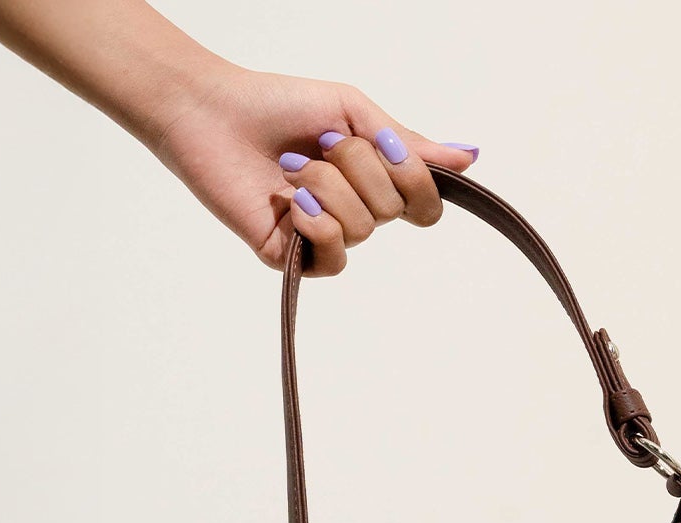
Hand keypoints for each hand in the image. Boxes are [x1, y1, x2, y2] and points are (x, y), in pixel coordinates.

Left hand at [151, 63, 478, 274]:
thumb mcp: (355, 113)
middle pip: (395, 211)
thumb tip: (469, 157)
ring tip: (290, 168)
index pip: (426, 205)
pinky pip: (335, 256)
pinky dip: (317, 223)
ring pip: (364, 229)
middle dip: (360, 167)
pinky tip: (290, 202)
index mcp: (374, 181)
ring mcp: (326, 237)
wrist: (211, 113)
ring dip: (327, 185)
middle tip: (319, 144)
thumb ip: (410, 143)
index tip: (384, 144)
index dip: (415, 180)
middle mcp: (356, 213)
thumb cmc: (276, 106)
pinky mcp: (295, 258)